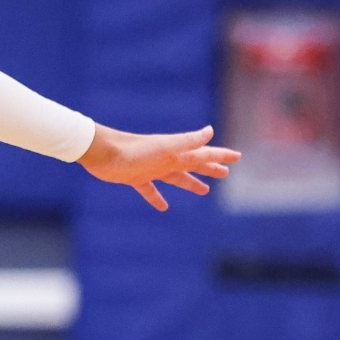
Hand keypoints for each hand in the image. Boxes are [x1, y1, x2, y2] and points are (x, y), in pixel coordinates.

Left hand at [79, 124, 239, 210]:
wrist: (102, 153)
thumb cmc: (133, 149)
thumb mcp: (165, 147)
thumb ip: (187, 142)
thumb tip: (210, 132)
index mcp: (176, 152)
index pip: (204, 153)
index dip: (221, 155)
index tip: (238, 156)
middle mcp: (166, 159)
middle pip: (193, 164)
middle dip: (210, 167)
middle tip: (225, 173)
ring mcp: (151, 169)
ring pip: (176, 177)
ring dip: (190, 183)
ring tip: (204, 190)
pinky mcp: (135, 178)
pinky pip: (150, 190)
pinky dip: (157, 197)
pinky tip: (163, 207)